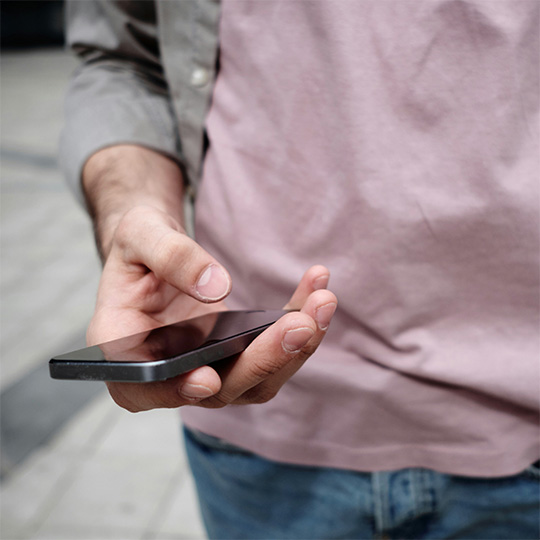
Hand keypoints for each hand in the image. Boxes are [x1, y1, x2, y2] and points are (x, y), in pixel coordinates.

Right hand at [88, 205, 336, 411]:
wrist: (158, 254)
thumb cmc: (138, 248)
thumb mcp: (139, 234)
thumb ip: (169, 255)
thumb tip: (217, 287)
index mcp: (126, 352)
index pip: (148, 384)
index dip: (177, 388)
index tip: (209, 377)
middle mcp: (170, 373)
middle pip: (220, 386)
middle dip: (264, 358)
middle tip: (302, 323)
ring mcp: (209, 369)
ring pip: (259, 378)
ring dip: (296, 346)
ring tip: (322, 301)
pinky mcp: (238, 356)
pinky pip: (273, 351)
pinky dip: (298, 323)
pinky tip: (316, 291)